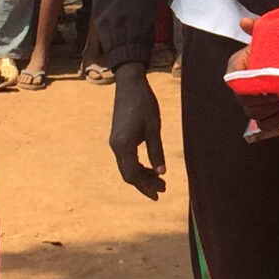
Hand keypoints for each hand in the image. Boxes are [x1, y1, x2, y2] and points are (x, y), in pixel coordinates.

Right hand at [108, 64, 165, 198]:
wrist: (130, 84)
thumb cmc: (144, 104)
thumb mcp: (154, 128)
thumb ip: (156, 152)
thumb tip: (161, 172)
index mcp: (123, 145)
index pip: (132, 175)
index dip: (145, 187)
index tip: (159, 193)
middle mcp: (115, 146)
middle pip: (128, 174)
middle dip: (144, 184)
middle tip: (163, 189)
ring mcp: (115, 142)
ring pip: (127, 166)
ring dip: (142, 175)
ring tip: (159, 180)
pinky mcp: (118, 137)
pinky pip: (126, 158)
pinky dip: (138, 165)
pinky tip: (150, 167)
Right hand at [225, 17, 278, 129]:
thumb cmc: (278, 46)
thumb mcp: (269, 35)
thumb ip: (258, 27)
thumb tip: (244, 22)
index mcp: (238, 67)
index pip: (234, 81)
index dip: (247, 86)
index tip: (264, 83)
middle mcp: (242, 87)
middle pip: (243, 102)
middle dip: (264, 100)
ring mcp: (253, 102)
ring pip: (254, 115)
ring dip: (272, 110)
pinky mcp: (266, 113)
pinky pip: (266, 125)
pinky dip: (276, 121)